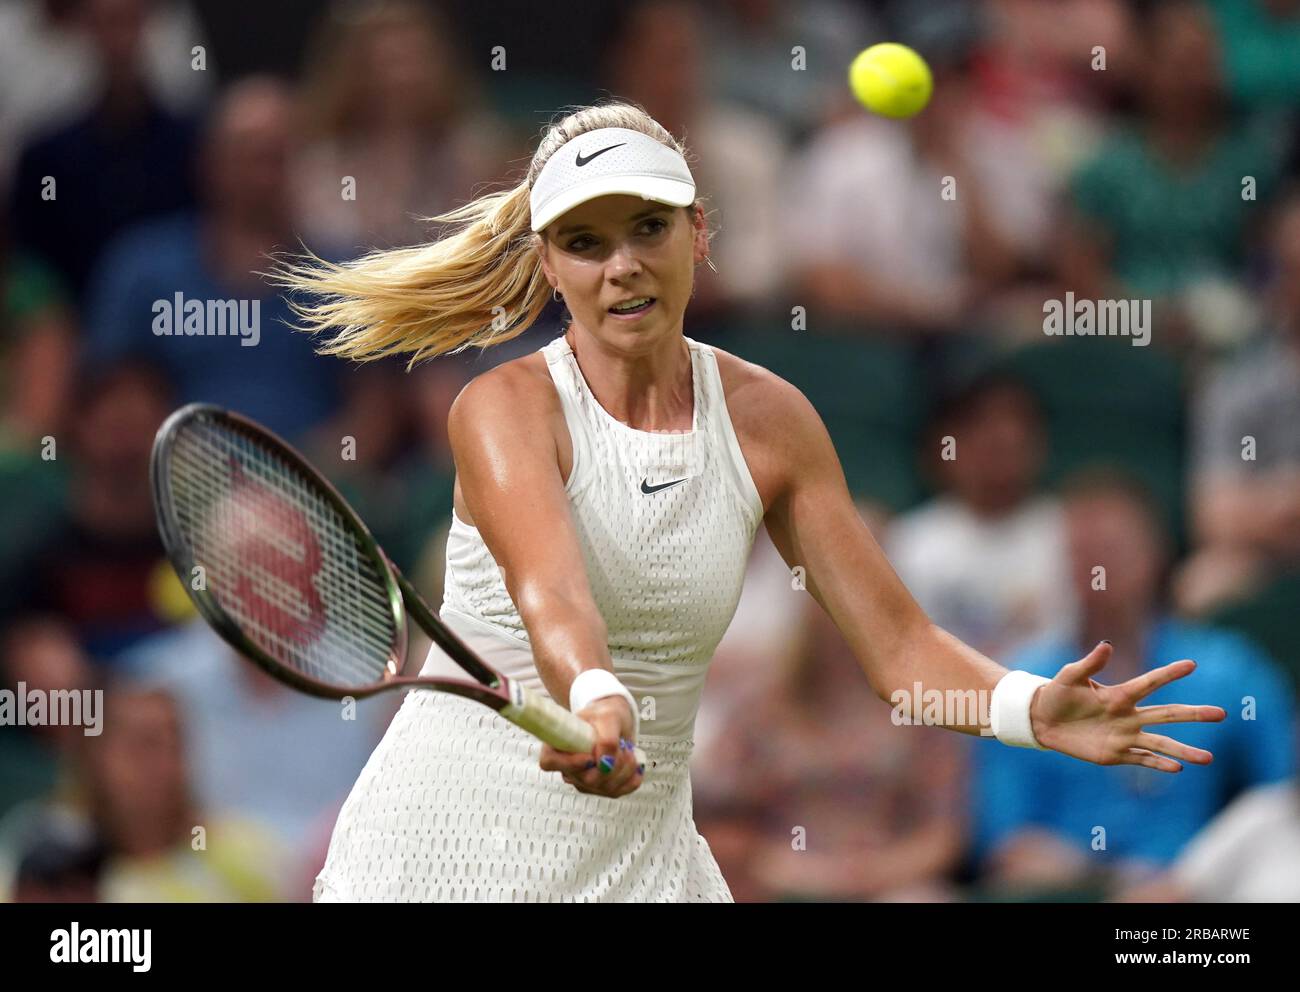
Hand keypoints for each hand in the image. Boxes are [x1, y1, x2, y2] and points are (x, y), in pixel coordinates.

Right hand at [538, 695, 643, 797]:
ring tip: (628, 749)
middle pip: (586, 780)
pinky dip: (632, 779)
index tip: (589, 757)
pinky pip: (619, 792)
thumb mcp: (608, 717)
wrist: (614, 721)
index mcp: (558, 744)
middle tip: (621, 745)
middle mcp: (568, 767)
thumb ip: (607, 739)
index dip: (569, 764)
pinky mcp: (601, 788)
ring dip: (625, 768)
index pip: (549, 762)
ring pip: (605, 788)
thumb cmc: (605, 715)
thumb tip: (606, 763)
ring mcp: (584, 780)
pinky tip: (636, 765)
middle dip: (611, 763)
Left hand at [1030, 642, 1225, 771]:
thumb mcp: (1070, 676)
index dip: (1169, 673)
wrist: (1042, 720)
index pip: (1150, 682)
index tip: (1192, 664)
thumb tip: (1107, 645)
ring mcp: (1124, 736)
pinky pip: (1141, 759)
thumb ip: (1089, 663)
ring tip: (1208, 758)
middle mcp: (1128, 715)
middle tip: (1222, 713)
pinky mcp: (1115, 754)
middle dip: (1193, 714)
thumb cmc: (1057, 693)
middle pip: (1166, 714)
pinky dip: (1158, 764)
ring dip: (1183, 751)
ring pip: (1160, 743)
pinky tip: (1177, 768)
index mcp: (1119, 694)